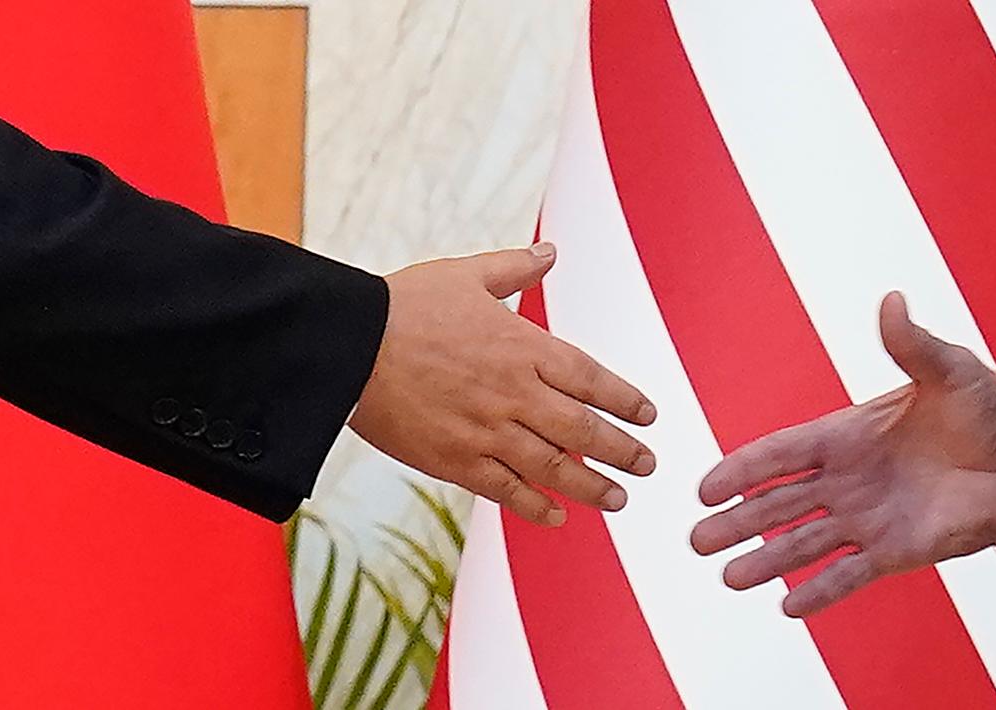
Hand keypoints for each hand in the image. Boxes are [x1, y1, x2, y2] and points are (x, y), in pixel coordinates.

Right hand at [349, 243, 657, 526]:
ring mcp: (487, 431)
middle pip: (584, 430)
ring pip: (554, 467)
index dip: (626, 400)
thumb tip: (551, 253)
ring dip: (593, 486)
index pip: (592, 379)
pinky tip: (557, 517)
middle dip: (624, 451)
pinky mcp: (455, 461)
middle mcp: (515, 393)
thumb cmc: (404, 306)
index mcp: (524, 347)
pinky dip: (535, 507)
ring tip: (619, 499)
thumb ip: (515, 269)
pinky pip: (506, 491)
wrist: (347, 346)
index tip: (649, 416)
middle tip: (648, 464)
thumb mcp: (466, 274)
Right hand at [690, 292, 995, 615]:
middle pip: (777, 504)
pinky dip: (821, 592)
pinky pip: (849, 575)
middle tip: (696, 540)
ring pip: (803, 544)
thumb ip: (910, 344)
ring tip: (728, 579)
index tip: (706, 488)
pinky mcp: (895, 551)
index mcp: (847, 435)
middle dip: (736, 522)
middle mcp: (847, 480)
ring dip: (766, 562)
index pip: (781, 454)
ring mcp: (867, 519)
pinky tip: (789, 608)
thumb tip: (892, 301)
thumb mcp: (949, 369)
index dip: (742, 470)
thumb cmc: (988, 410)